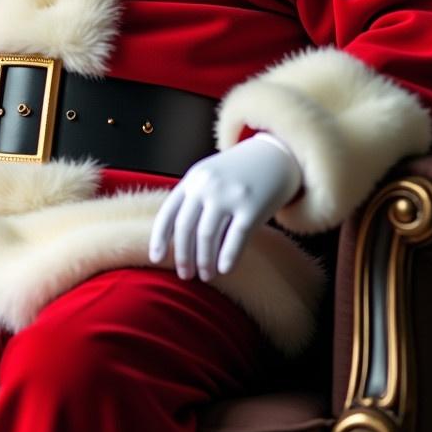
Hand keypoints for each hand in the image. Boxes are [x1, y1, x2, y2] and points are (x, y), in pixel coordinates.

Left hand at [148, 134, 302, 280]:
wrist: (275, 155)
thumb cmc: (237, 174)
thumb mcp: (209, 177)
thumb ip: (192, 200)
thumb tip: (176, 240)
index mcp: (192, 180)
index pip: (168, 213)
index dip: (159, 239)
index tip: (156, 259)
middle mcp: (207, 186)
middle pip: (185, 228)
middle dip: (183, 256)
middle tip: (185, 275)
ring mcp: (229, 195)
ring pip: (207, 235)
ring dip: (204, 261)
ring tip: (206, 276)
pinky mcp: (252, 206)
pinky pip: (235, 237)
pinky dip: (228, 257)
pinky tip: (224, 270)